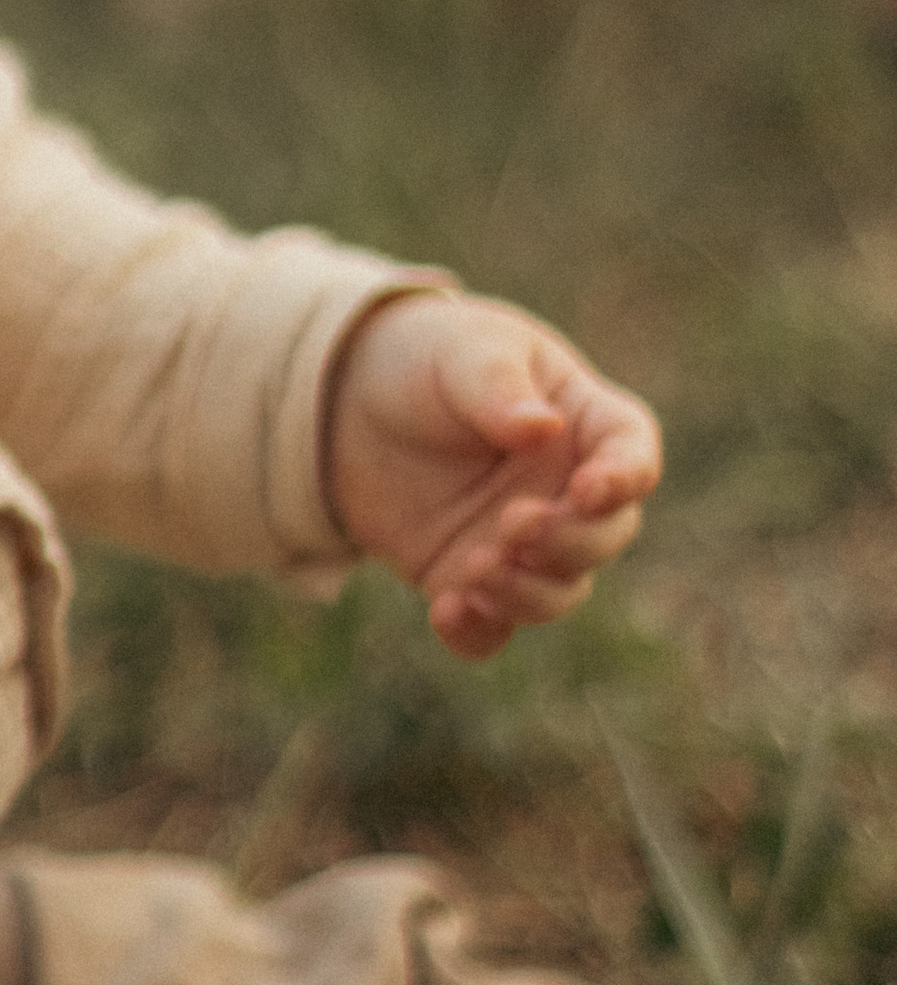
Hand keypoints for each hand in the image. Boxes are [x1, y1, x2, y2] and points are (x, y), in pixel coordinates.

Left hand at [328, 292, 659, 659]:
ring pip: (558, 591)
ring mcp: (522, 541)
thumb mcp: (462, 351)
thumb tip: (543, 429)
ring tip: (474, 570)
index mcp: (583, 421)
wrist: (351, 400)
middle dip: (570, 542)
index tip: (588, 489)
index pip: (632, 454)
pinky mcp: (471, 578)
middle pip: (605, 536)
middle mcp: (566, 491)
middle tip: (514, 524)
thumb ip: (499, 387)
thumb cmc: (428, 357)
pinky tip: (447, 612)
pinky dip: (478, 633)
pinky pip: (492, 628)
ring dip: (527, 592)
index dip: (625, 478)